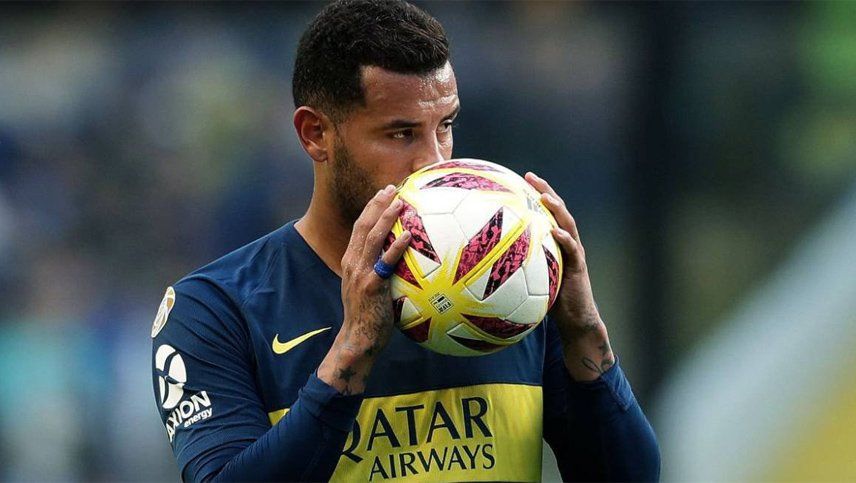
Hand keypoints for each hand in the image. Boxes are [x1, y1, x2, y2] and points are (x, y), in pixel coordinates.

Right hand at [317, 185, 410, 394]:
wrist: (358, 338)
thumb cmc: (369, 315)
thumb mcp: (369, 287)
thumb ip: (379, 270)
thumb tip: (401, 260)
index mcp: (351, 261)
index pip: (360, 228)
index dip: (371, 208)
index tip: (384, 193)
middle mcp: (353, 263)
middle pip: (363, 226)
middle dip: (376, 204)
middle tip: (392, 188)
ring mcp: (360, 273)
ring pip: (372, 238)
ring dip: (386, 217)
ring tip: (399, 202)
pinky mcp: (371, 286)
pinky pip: (385, 262)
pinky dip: (396, 247)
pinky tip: (408, 235)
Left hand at [524, 172, 614, 380]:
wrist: (574, 319)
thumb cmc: (547, 301)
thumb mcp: (526, 281)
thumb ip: (510, 268)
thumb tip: (476, 267)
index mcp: (553, 243)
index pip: (543, 213)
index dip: (533, 194)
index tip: (518, 178)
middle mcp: (565, 243)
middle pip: (557, 211)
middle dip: (545, 191)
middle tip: (531, 177)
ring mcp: (574, 253)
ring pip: (568, 224)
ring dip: (557, 209)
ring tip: (545, 197)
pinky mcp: (579, 268)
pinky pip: (572, 251)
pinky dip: (564, 239)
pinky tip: (555, 231)